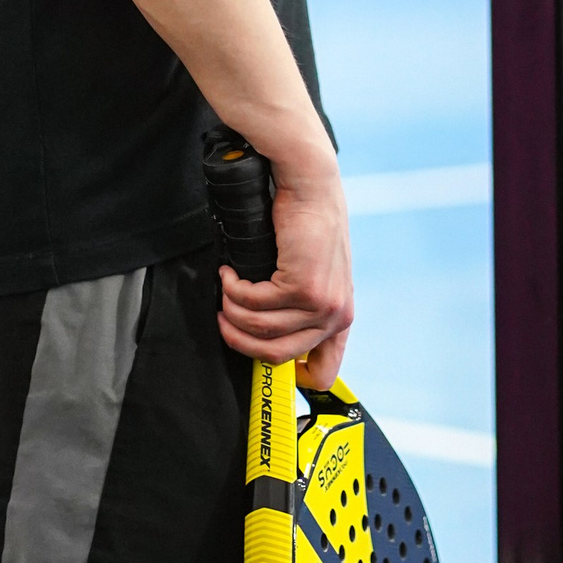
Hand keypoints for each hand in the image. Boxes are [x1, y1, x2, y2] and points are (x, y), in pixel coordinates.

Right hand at [216, 158, 353, 389]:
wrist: (312, 187)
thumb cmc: (306, 225)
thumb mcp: (311, 274)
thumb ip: (297, 309)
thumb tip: (261, 336)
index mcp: (340, 319)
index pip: (323, 374)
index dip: (288, 376)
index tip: (258, 352)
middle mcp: (336, 317)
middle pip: (276, 357)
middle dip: (240, 341)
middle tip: (223, 319)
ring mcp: (322, 304)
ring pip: (260, 330)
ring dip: (232, 311)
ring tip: (226, 289)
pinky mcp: (304, 287)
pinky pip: (254, 304)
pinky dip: (233, 290)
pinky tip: (230, 273)